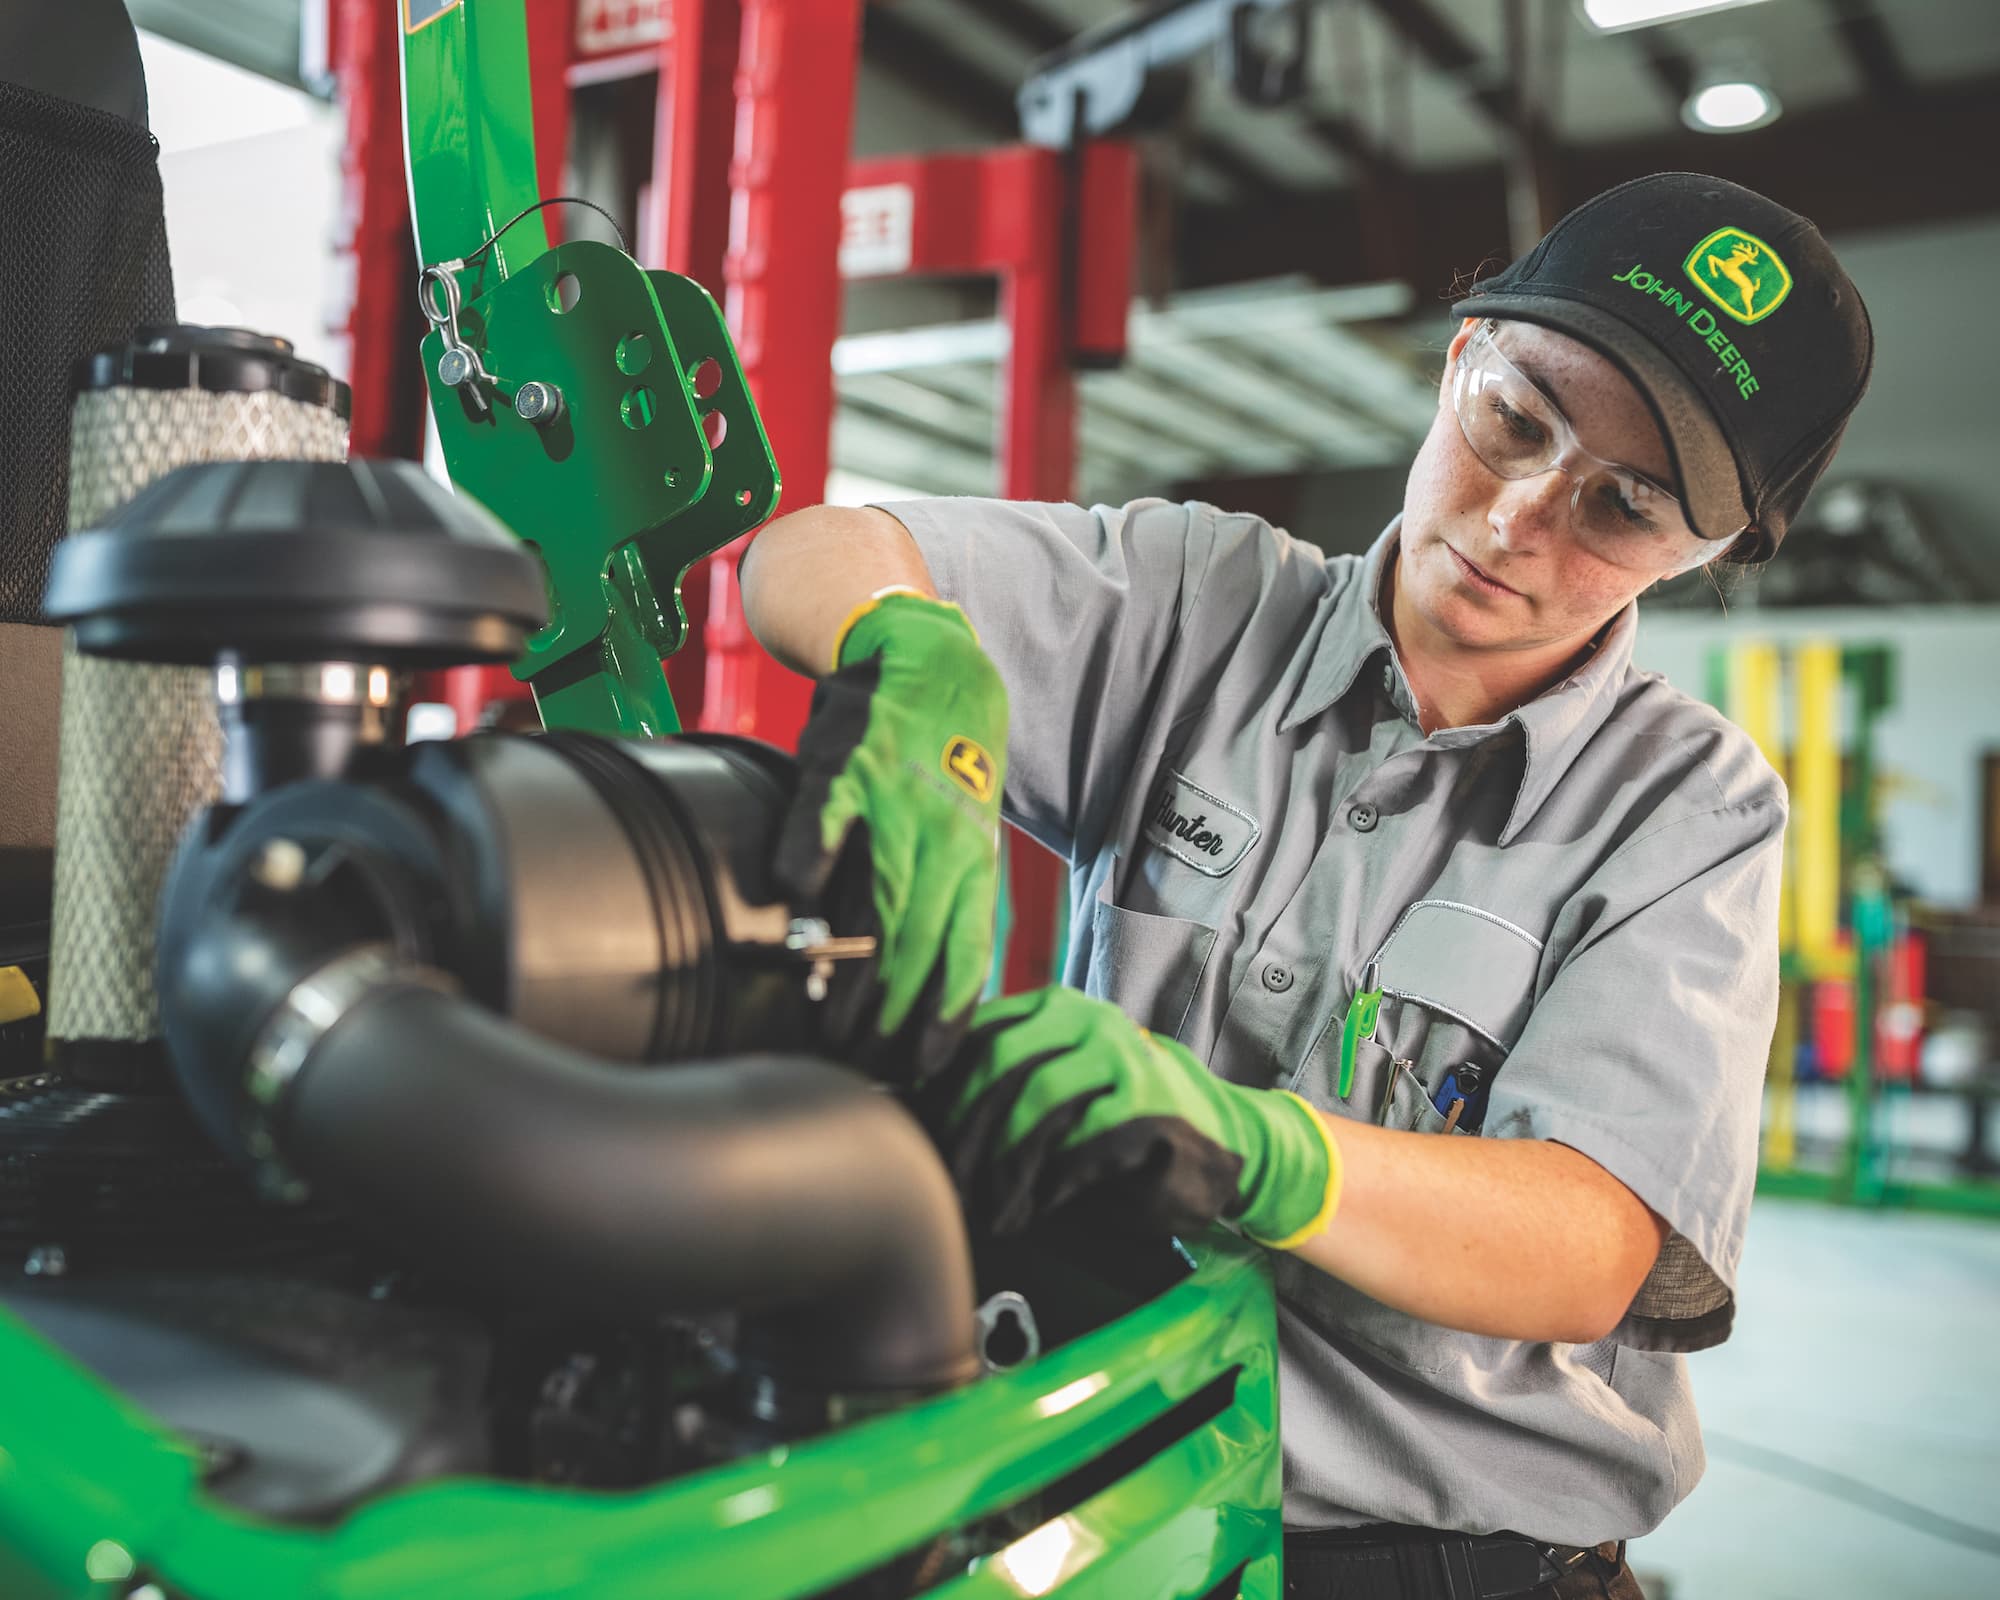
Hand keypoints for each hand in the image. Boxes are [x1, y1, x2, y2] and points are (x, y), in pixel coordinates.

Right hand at [775, 588, 1007, 1083]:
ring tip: (825, 1012)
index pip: (965, 951)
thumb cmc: (947, 762)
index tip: (922, 1063)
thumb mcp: (966, 833)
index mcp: (974, 860)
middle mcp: (941, 836)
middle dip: (888, 1006)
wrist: (935, 660)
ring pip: (875, 892)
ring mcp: (896, 800)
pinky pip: (829, 814)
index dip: (944, 1011)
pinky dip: (812, 852)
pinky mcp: (849, 763)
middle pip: (917, 938)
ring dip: (849, 958)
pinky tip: (792, 892)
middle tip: (856, 1054)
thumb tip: (931, 985)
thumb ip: (946, 898)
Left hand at [919, 986, 1341, 1244]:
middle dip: (968, 1130)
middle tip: (952, 1181)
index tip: (922, 1135)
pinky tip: (1039, 1207)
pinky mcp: (1149, 1103)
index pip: (977, 1035)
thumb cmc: (1124, 1117)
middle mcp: (1087, 1019)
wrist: (1220, 1138)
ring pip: (1037, 1100)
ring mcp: (1121, 1055)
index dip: (941, 1088)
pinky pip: (1083, 1141)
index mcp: (1055, 1006)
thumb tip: (922, 1109)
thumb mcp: (1060, 1084)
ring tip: (990, 1203)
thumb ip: (1004, 1084)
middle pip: (999, 1063)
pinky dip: (1053, 1182)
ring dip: (1006, 1161)